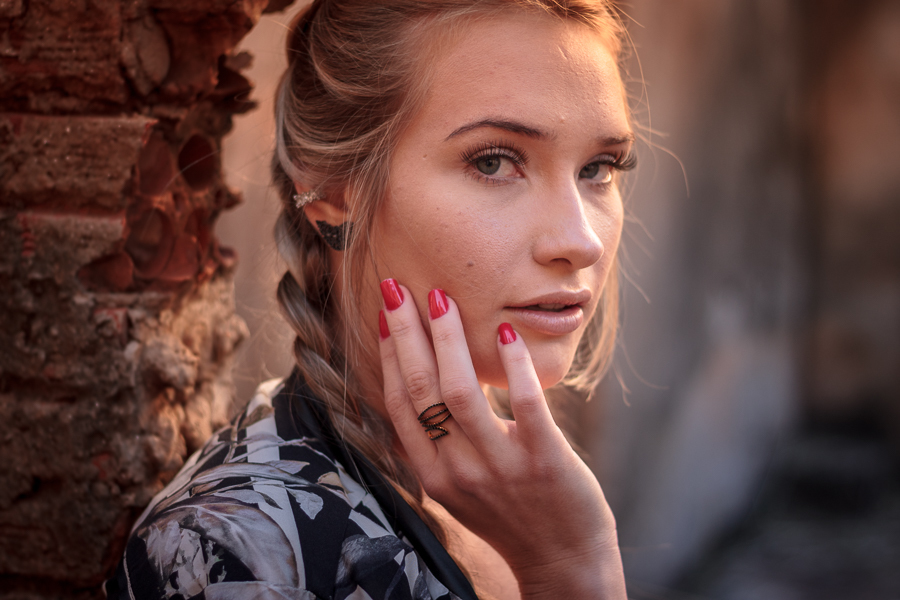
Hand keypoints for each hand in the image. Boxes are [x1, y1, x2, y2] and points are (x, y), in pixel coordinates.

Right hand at [378, 280, 626, 599]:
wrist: (562, 560)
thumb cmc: (509, 515)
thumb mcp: (457, 488)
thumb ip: (434, 447)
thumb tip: (413, 390)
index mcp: (432, 475)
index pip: (399, 404)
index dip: (389, 355)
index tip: (386, 314)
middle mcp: (457, 471)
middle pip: (420, 390)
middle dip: (405, 332)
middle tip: (396, 287)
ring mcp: (500, 466)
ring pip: (460, 392)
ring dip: (447, 338)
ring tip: (441, 298)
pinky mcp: (544, 459)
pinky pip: (525, 404)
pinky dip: (512, 366)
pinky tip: (506, 333)